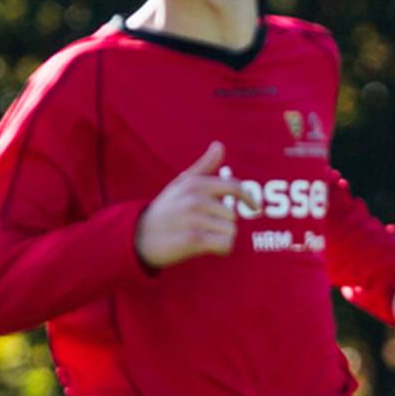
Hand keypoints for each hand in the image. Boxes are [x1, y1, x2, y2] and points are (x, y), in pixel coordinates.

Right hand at [134, 141, 244, 269]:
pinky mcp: (193, 240)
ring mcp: (194, 219)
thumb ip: (204, 166)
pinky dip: (222, 249)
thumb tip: (219, 145)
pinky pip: (225, 245)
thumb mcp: (181, 184)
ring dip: (222, 238)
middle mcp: (195, 199)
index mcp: (195, 184)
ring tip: (205, 238)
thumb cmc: (166, 210)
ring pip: (230, 231)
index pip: (234, 187)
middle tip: (207, 228)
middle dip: (224, 224)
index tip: (255, 207)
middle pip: (233, 215)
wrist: (139, 236)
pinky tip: (211, 249)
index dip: (249, 198)